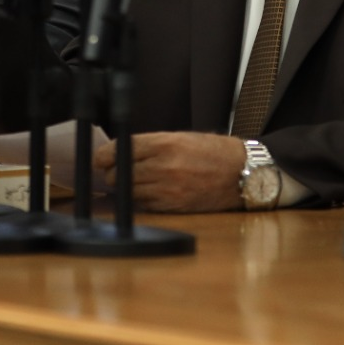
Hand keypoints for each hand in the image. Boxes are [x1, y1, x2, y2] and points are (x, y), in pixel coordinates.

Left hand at [92, 132, 245, 212]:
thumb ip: (151, 145)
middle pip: (119, 173)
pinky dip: (140, 200)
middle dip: (114, 173)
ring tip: (132, 182)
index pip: (121, 149)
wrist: (243, 173)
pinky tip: (147, 193)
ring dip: (125, 188)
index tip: (101, 159)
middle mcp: (164, 165)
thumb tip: (121, 154)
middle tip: (118, 171)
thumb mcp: (181, 137)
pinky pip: (144, 205)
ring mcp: (168, 188)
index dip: (105, 156)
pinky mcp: (174, 206)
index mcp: (165, 143)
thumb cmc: (213, 152)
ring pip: (128, 191)